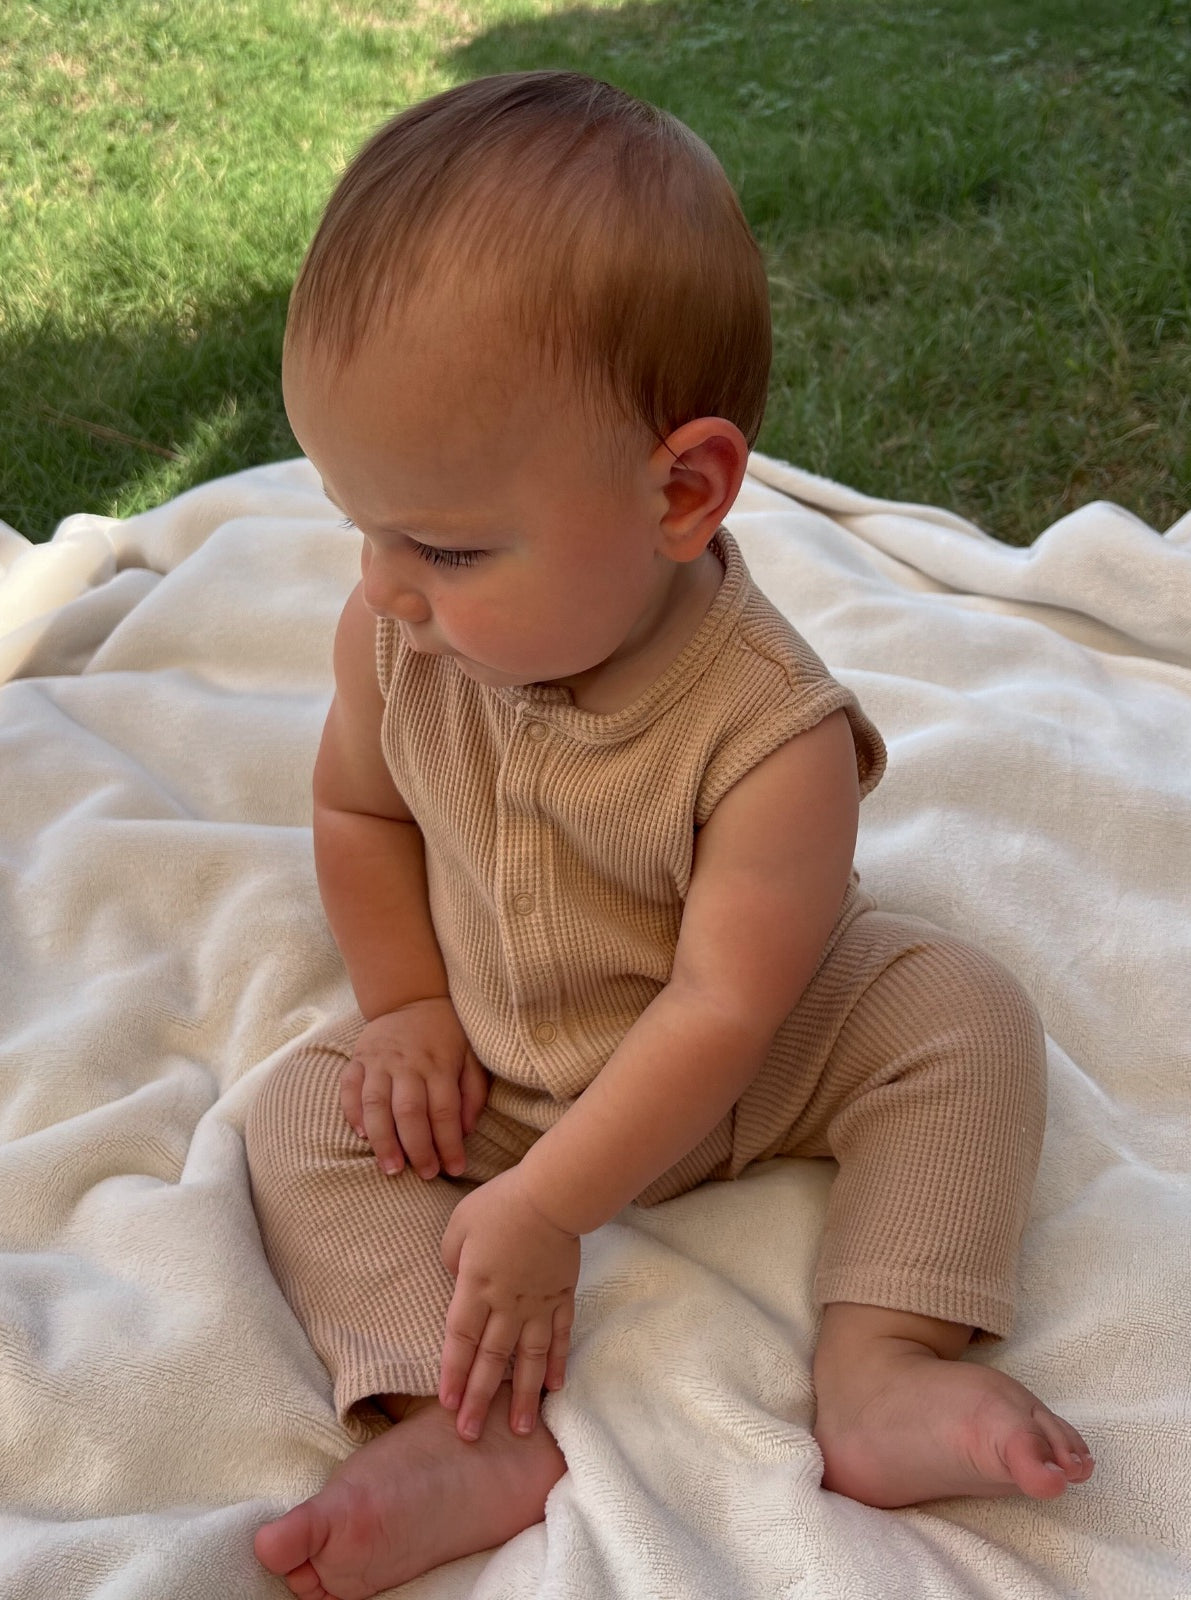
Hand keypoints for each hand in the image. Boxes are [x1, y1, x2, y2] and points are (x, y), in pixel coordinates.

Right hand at [340, 998, 489, 1178]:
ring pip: (376, 1104)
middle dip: (417, 1149)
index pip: (445, 1112)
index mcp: (439, 1064)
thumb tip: (465, 1131)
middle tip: (424, 1175)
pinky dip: (352, 1112)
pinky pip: (349, 1087)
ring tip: (391, 1168)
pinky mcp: (358, 1058)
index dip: (450, 1144)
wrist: (412, 996)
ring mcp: (380, 1061)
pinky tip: (361, 1135)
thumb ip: (473, 1093)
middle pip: (409, 1112)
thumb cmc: (447, 1034)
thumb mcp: (472, 1056)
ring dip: (383, 1140)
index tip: (454, 1169)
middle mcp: (408, 1064)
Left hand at [439, 1166, 578, 1441]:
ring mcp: (538, 1305)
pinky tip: (553, 1389)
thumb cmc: (501, 1204)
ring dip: (521, 1396)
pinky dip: (556, 1363)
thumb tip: (456, 1279)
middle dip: (478, 1399)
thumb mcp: (459, 1224)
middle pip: (491, 1359)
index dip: (452, 1372)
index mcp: (476, 1286)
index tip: (446, 1404)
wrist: (553, 1195)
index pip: (460, 1338)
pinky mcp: (562, 1297)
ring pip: (528, 1359)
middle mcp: (506, 1304)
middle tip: (469, 1434)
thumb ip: (452, 1257)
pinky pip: (559, 1337)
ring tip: (520, 1429)